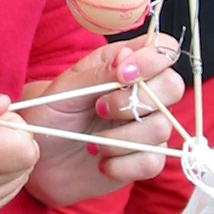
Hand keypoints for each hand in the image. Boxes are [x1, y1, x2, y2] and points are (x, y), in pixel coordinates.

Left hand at [18, 37, 185, 207]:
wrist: (41, 158)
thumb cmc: (51, 115)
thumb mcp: (66, 89)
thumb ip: (98, 73)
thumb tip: (127, 58)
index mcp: (125, 63)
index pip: (164, 48)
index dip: (152, 59)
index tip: (123, 74)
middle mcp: (143, 92)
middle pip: (173, 86)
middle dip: (135, 101)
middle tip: (99, 108)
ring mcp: (148, 126)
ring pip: (162, 127)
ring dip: (120, 138)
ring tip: (92, 143)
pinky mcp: (146, 158)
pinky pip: (153, 161)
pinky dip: (122, 164)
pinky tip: (101, 162)